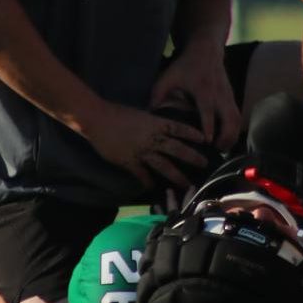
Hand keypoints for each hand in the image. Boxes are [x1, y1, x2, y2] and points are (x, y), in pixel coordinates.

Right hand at [84, 100, 209, 188]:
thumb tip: (161, 128)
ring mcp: (141, 151)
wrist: (98, 119)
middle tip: (204, 164)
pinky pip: (141, 174)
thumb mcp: (140, 116)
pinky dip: (147, 181)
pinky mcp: (129, 161)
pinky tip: (152, 188)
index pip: (177, 128)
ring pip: (163, 165)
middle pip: (176, 149)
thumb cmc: (117, 113)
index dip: (190, 133)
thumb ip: (151, 124)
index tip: (204, 139)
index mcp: (154, 124)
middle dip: (191, 157)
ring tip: (186, 183)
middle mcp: (152, 139)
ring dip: (176, 175)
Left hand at [151, 46, 241, 151]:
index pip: (208, 112)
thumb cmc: (186, 65)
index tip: (208, 142)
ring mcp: (229, 96)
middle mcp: (219, 95)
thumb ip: (158, 93)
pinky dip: (235, 130)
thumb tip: (149, 111)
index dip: (209, 127)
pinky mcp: (233, 97)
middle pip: (229, 119)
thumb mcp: (169, 75)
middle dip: (226, 136)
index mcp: (204, 90)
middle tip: (217, 150)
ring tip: (223, 149)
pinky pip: (237, 117)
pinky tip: (227, 140)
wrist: (206, 50)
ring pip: (236, 120)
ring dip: (232, 135)